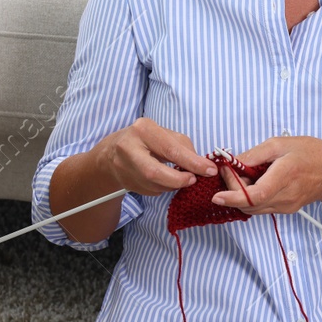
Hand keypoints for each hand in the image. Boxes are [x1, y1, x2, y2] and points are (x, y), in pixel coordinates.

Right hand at [92, 116, 217, 196]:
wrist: (112, 152)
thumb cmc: (146, 140)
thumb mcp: (164, 134)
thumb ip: (183, 147)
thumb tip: (202, 166)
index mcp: (143, 130)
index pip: (171, 149)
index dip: (192, 162)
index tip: (209, 170)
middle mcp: (129, 148)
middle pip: (155, 172)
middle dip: (179, 180)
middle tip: (193, 180)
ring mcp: (123, 167)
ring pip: (154, 185)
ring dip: (173, 185)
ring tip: (181, 178)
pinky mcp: (125, 183)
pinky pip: (151, 191)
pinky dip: (163, 188)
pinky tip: (164, 180)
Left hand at [210, 136, 321, 214]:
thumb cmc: (312, 154)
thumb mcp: (281, 144)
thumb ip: (255, 154)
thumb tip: (233, 162)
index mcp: (285, 175)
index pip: (255, 195)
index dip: (233, 197)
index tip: (217, 194)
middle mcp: (285, 196)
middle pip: (249, 204)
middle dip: (231, 191)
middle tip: (229, 171)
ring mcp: (286, 206)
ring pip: (253, 208)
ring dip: (240, 196)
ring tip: (240, 176)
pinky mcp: (285, 210)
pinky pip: (261, 208)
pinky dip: (250, 198)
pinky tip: (252, 183)